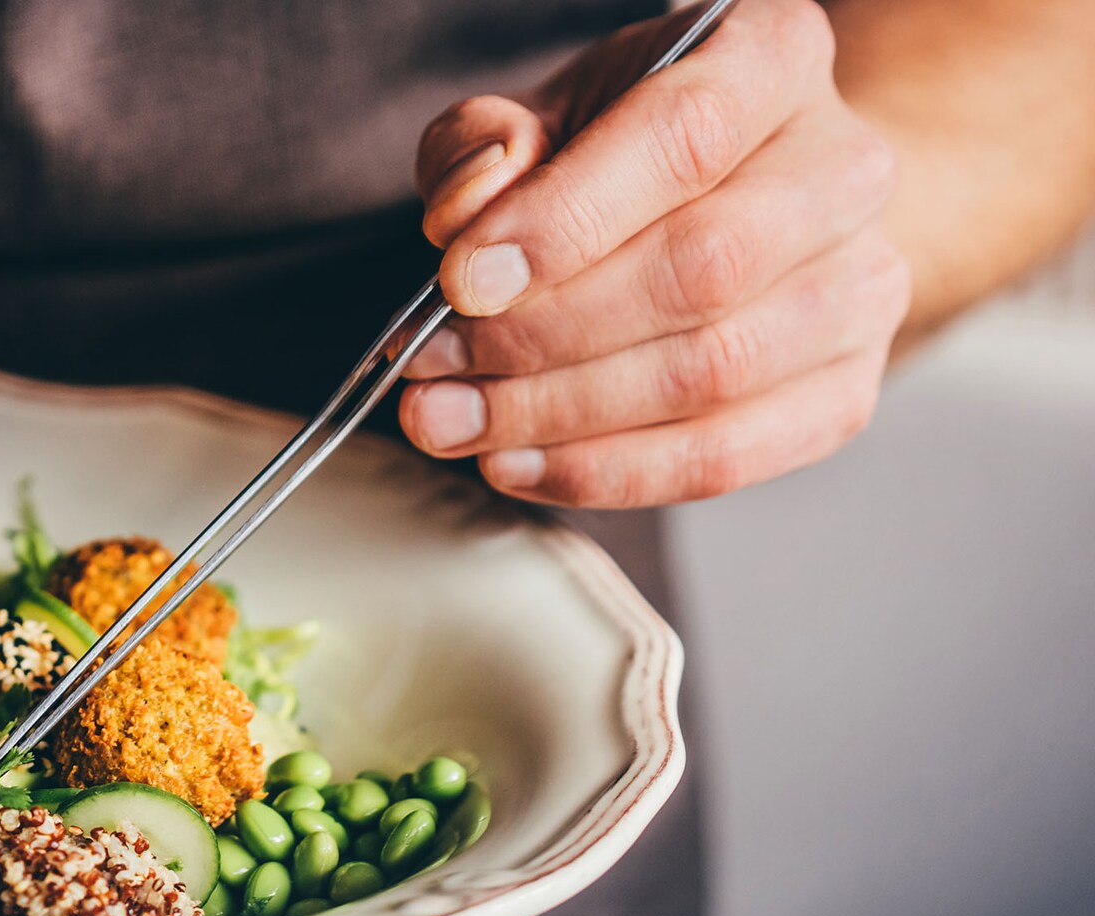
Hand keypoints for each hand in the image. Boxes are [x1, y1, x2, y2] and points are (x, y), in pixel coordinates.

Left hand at [402, 0, 910, 507]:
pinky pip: (728, 456)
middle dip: (543, 336)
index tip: (463, 280)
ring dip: (559, 416)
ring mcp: (861, 287)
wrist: (735, 204)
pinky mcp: (845, 391)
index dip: (564, 222)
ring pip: (713, 374)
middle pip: (701, 269)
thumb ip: (485, 145)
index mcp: (773, 59)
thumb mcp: (541, 115)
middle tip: (436, 368)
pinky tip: (520, 463)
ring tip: (454, 421)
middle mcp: (843, 169)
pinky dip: (608, 472)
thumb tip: (469, 208)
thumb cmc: (624, 157)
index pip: (683, 138)